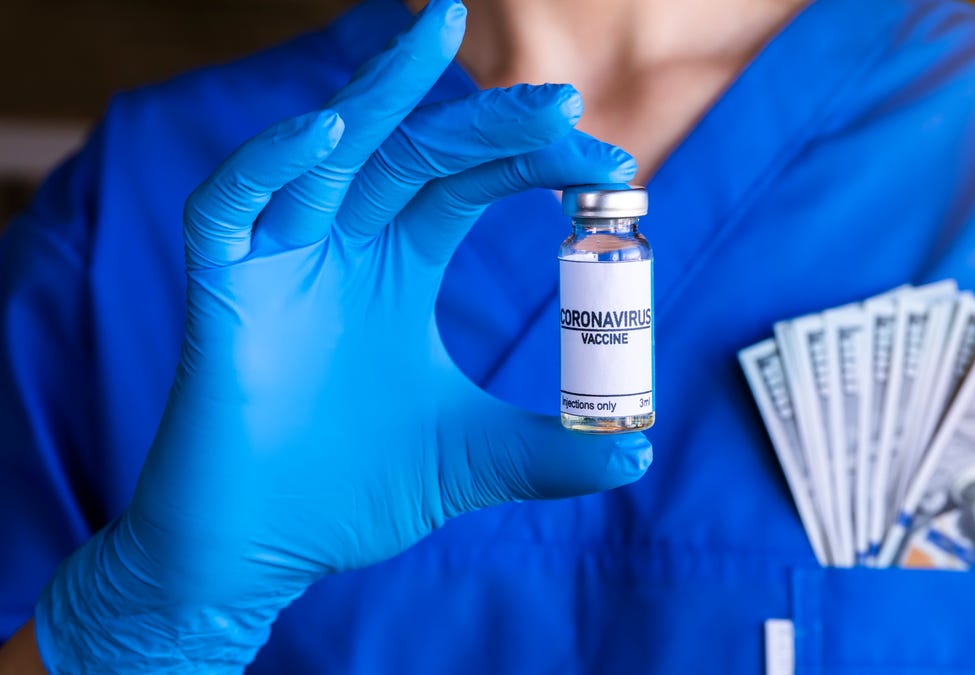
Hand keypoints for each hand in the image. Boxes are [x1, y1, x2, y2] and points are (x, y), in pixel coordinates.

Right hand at [34, 1, 650, 670]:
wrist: (260, 554)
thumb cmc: (351, 497)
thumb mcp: (472, 463)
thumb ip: (551, 455)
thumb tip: (638, 454)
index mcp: (398, 271)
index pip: (470, 185)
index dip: (535, 165)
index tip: (614, 171)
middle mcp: (342, 249)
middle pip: (412, 152)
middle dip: (486, 120)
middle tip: (565, 104)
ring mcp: (279, 262)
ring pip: (325, 151)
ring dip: (381, 92)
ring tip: (438, 31)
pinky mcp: (220, 291)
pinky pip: (229, 206)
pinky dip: (269, 163)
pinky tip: (329, 130)